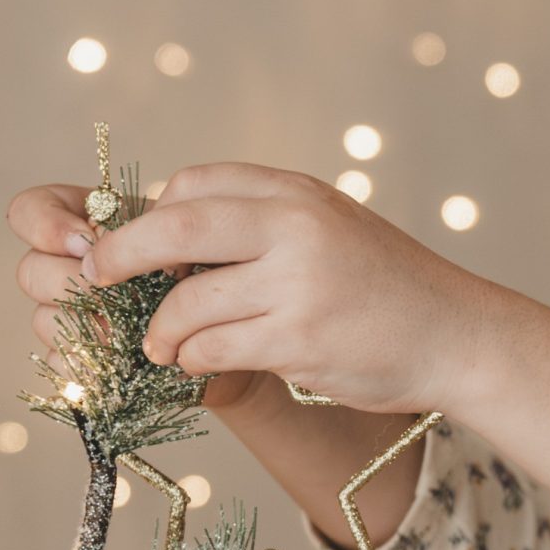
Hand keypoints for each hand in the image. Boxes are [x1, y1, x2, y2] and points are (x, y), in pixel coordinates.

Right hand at [8, 178, 284, 411]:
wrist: (243, 329)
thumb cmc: (219, 267)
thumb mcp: (195, 235)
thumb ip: (156, 227)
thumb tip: (111, 245)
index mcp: (89, 224)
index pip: (31, 211)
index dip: (43, 222)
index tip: (85, 239)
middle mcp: (71, 269)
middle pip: (30, 270)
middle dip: (70, 281)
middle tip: (115, 294)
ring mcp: (73, 317)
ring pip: (44, 319)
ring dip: (86, 325)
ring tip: (127, 330)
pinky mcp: (87, 361)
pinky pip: (64, 363)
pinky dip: (91, 363)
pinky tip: (121, 361)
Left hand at [75, 163, 490, 415]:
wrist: (455, 334)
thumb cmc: (384, 286)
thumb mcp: (328, 226)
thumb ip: (261, 222)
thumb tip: (167, 234)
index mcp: (295, 192)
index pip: (192, 186)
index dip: (147, 218)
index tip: (131, 250)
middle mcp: (295, 226)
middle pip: (174, 227)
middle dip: (119, 257)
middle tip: (95, 280)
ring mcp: (296, 283)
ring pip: (187, 301)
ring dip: (159, 330)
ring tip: (160, 345)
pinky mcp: (298, 339)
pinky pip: (212, 349)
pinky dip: (190, 359)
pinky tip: (195, 363)